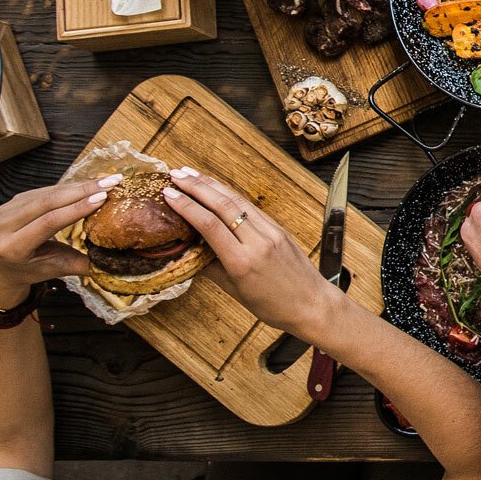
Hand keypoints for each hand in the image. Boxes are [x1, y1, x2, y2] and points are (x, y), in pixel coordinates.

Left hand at [0, 178, 113, 306]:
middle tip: (112, 182)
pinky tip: (88, 184)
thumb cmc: (33, 269)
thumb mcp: (58, 269)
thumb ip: (86, 265)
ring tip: (106, 181)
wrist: (3, 266)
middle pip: (47, 202)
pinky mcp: (13, 201)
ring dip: (79, 186)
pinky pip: (44, 190)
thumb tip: (122, 265)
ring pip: (48, 193)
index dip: (76, 208)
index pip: (48, 222)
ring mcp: (6, 211)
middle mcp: (4, 227)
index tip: (103, 197)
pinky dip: (69, 187)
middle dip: (83, 190)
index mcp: (13, 248)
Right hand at [161, 167, 342, 341]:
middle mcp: (258, 242)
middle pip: (223, 205)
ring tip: (190, 174)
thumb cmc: (272, 305)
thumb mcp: (235, 291)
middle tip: (174, 174)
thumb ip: (211, 268)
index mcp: (242, 262)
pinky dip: (231, 195)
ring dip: (213, 184)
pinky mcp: (279, 229)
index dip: (187, 206)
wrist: (312, 304)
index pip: (209, 225)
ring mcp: (272, 232)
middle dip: (197, 187)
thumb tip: (188, 250)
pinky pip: (251, 208)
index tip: (168, 194)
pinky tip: (217, 188)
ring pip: (238, 201)